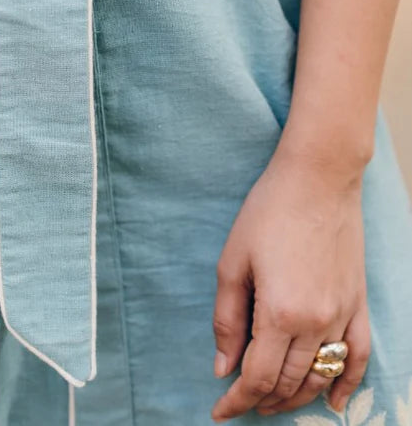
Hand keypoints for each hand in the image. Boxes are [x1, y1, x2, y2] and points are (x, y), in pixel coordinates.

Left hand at [210, 145, 370, 420]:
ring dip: (295, 396)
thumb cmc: (268, 211)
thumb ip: (227, 319)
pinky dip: (347, 384)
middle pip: (288, 382)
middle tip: (242, 402)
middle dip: (262, 399)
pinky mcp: (358, 303)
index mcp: (279, 313)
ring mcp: (342, 315)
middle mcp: (316, 322)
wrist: (317, 178)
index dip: (237, 400)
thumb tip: (223, 367)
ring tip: (272, 401)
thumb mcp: (232, 261)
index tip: (220, 412)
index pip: (257, 377)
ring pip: (320, 376)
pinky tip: (334, 402)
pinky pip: (359, 357)